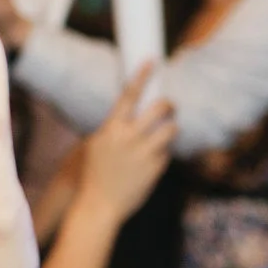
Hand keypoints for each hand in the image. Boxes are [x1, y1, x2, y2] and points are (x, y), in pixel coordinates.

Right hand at [75, 65, 175, 223]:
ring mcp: (144, 154)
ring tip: (166, 132)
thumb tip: (130, 114)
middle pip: (159, 108)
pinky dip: (164, 152)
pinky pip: (167, 152)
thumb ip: (114, 129)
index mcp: (110, 129)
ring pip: (171, 129)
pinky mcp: (155, 169)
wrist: (98, 206)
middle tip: (169, 106)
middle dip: (168, 104)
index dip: (141, 76)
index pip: (128, 96)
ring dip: (171, 127)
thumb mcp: (97, 146)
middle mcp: (128, 138)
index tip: (152, 61)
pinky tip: (154, 159)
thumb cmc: (95, 175)